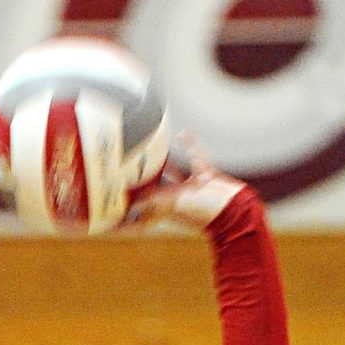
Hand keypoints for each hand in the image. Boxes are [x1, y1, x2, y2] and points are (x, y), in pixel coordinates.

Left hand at [129, 132, 244, 229]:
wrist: (236, 209)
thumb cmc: (206, 211)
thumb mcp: (175, 205)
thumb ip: (154, 201)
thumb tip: (131, 203)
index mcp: (166, 207)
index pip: (140, 207)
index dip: (126, 207)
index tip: (108, 204)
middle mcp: (175, 197)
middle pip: (151, 187)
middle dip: (138, 181)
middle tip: (123, 169)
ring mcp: (190, 187)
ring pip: (171, 171)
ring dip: (161, 161)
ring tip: (149, 148)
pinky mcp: (205, 176)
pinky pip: (195, 157)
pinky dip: (190, 144)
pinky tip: (184, 133)